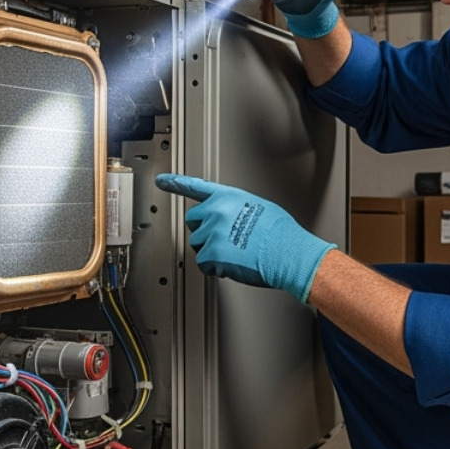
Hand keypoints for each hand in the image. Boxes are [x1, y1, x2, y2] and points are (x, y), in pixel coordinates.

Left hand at [156, 174, 334, 303]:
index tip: (161, 180)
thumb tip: (234, 218)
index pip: (196, 187)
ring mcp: (212, 233)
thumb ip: (237, 209)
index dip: (176, 183)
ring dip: (212, 251)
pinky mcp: (211, 254)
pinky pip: (204, 264)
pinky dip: (216, 268)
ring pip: (198, 245)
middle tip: (224, 239)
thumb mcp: (259, 207)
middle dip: (204, 230)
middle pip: (193, 221)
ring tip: (236, 252)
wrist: (288, 252)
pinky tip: (234, 264)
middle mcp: (216, 212)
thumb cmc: (280, 233)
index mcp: (227, 197)